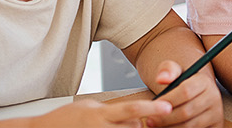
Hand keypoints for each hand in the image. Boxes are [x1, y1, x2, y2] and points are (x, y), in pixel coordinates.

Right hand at [28, 98, 169, 127]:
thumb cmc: (64, 119)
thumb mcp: (88, 107)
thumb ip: (109, 110)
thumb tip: (131, 112)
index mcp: (99, 114)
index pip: (131, 109)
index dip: (151, 108)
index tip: (167, 106)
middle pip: (135, 127)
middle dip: (139, 125)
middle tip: (131, 123)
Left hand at [146, 60, 223, 127]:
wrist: (194, 94)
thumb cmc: (180, 84)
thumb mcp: (174, 71)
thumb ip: (167, 70)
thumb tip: (162, 79)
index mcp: (204, 82)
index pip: (185, 91)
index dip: (167, 100)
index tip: (152, 106)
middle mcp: (214, 98)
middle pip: (186, 112)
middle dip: (165, 118)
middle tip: (150, 120)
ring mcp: (216, 114)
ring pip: (189, 126)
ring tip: (156, 125)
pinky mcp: (215, 127)